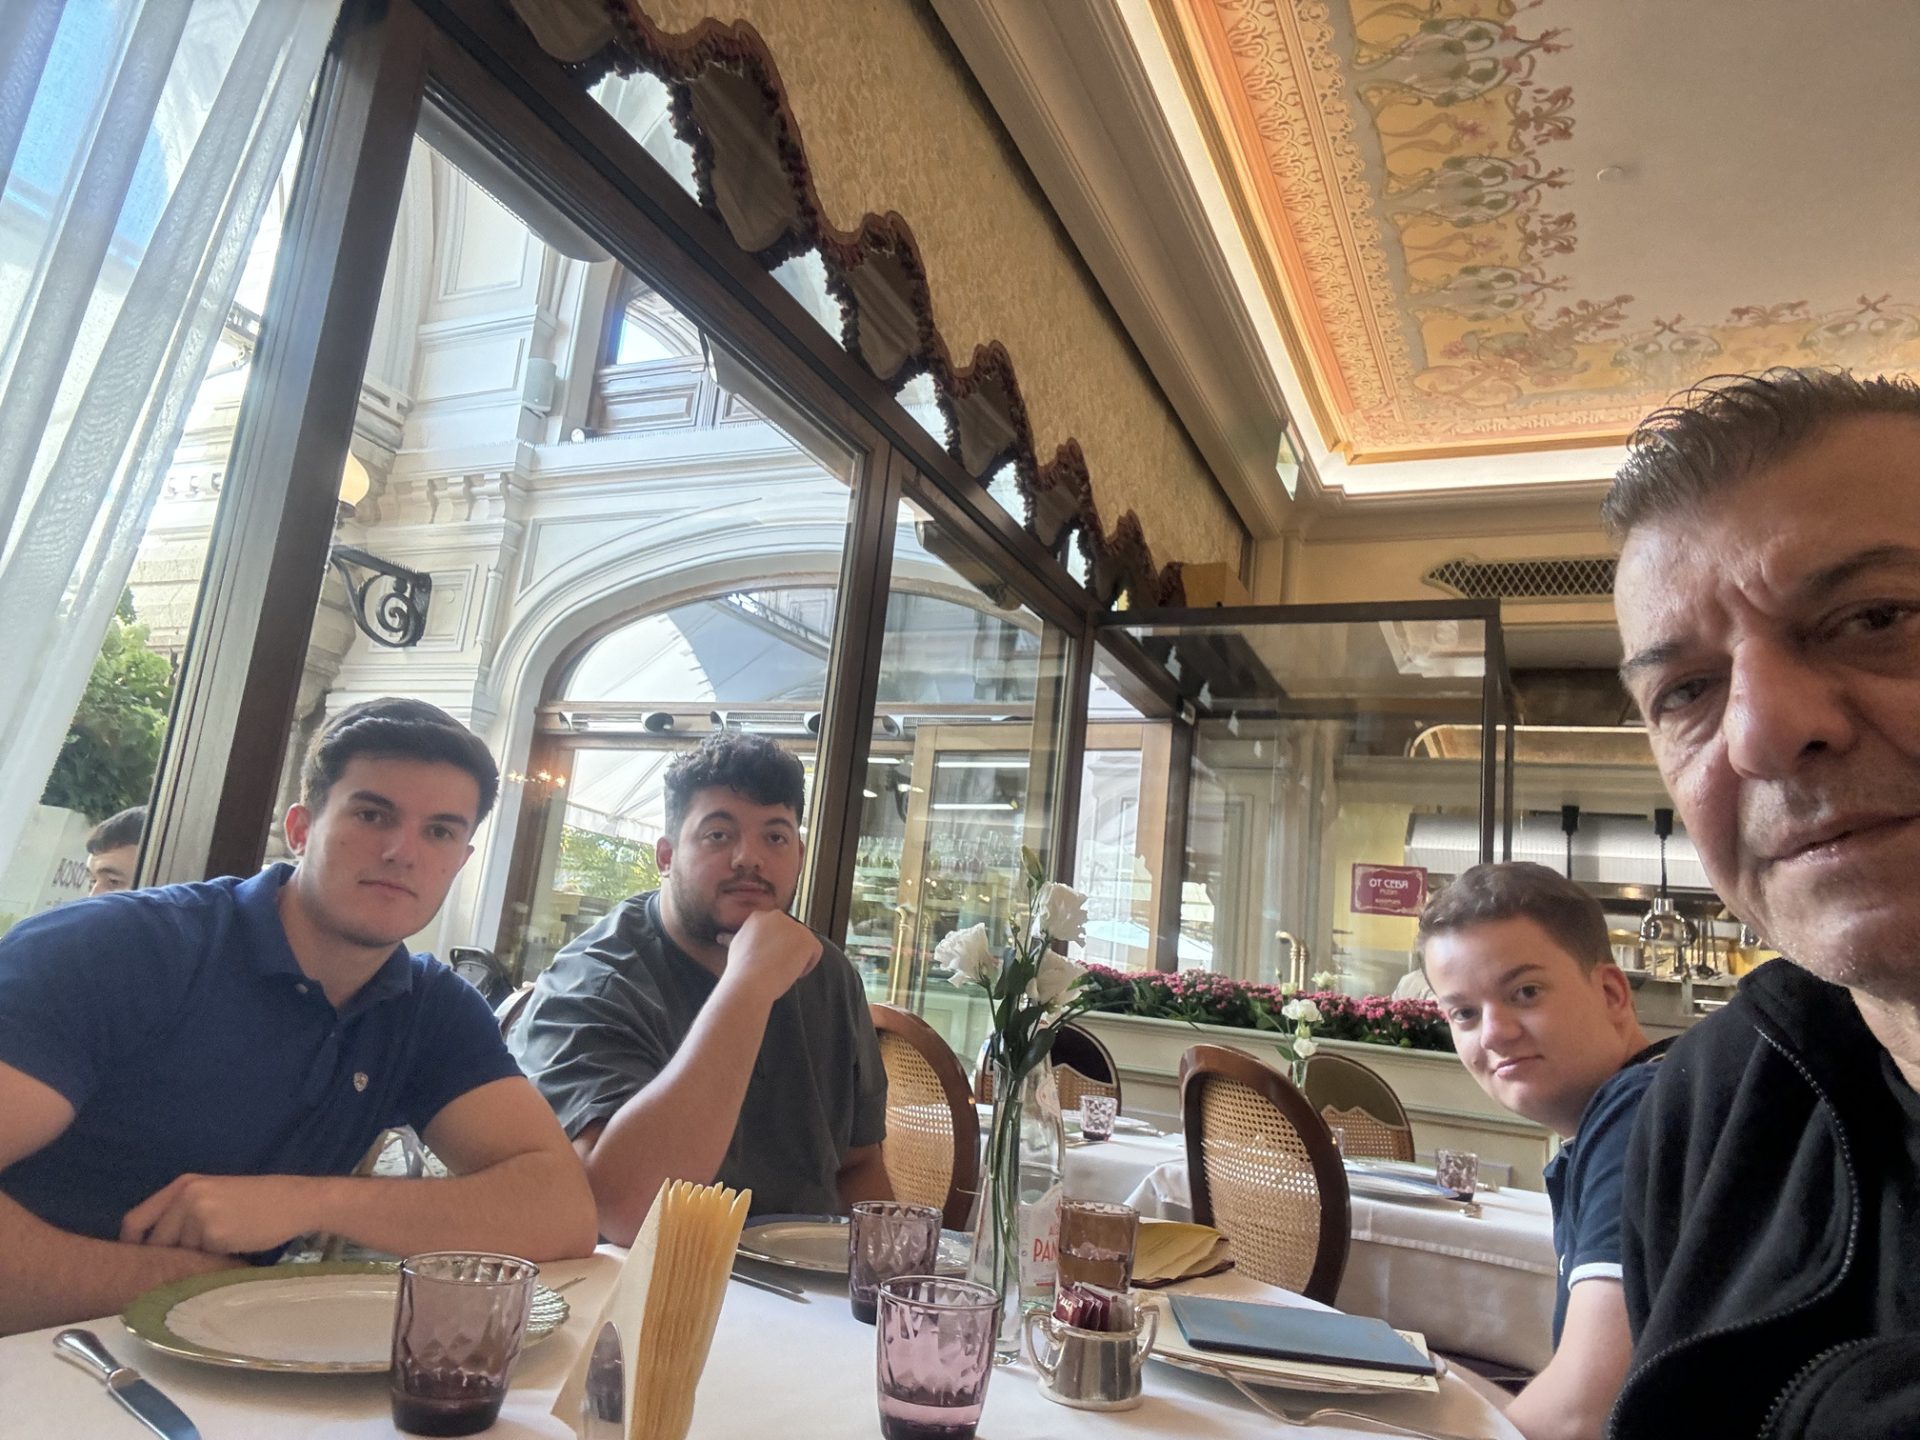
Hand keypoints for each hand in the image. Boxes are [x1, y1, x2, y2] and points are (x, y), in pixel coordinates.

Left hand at [120, 1174, 313, 1255]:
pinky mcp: (214, 1232)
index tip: (137, 1262)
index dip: (131, 1245)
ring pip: (178, 1253)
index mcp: (183, 1185)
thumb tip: (153, 1247)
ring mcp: (199, 1213)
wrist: (295, 1201)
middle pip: (155, 1241)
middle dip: (169, 1256)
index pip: (136, 1220)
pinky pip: (199, 1259)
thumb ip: (183, 1212)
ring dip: (193, 1259)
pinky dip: (210, 1262)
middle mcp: (186, 1196)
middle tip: (190, 1261)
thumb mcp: (214, 1195)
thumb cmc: (258, 1201)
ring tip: (220, 1251)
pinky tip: (231, 1252)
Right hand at [719, 909, 821, 1003]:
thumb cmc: (740, 970)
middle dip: (785, 951)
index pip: (775, 930)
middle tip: (773, 967)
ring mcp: (794, 926)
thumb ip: (736, 938)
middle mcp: (777, 916)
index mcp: (758, 916)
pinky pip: (815, 953)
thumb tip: (721, 937)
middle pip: (790, 935)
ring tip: (780, 971)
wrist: (750, 981)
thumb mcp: (735, 947)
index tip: (764, 960)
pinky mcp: (807, 940)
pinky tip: (791, 972)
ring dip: (795, 958)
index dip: (772, 947)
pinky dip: (807, 966)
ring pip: (803, 944)